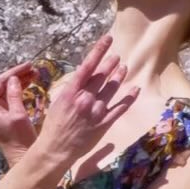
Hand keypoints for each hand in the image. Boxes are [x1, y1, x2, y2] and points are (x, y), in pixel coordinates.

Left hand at [0, 51, 38, 163]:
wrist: (23, 159)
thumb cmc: (20, 141)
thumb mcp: (18, 116)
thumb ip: (15, 96)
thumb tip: (13, 80)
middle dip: (13, 73)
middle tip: (31, 66)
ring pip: (5, 89)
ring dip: (19, 80)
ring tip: (34, 73)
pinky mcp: (4, 114)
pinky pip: (10, 96)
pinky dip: (19, 89)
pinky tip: (31, 83)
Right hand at [34, 36, 138, 171]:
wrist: (57, 148)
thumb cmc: (54, 125)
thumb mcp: (58, 101)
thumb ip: (71, 89)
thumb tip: (82, 78)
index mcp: (72, 91)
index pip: (88, 65)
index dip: (99, 50)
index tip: (107, 40)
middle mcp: (86, 98)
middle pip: (102, 76)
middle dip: (110, 64)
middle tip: (117, 56)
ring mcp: (96, 110)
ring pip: (112, 89)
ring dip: (119, 77)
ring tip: (124, 67)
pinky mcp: (104, 123)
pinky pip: (120, 108)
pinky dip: (129, 99)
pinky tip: (135, 90)